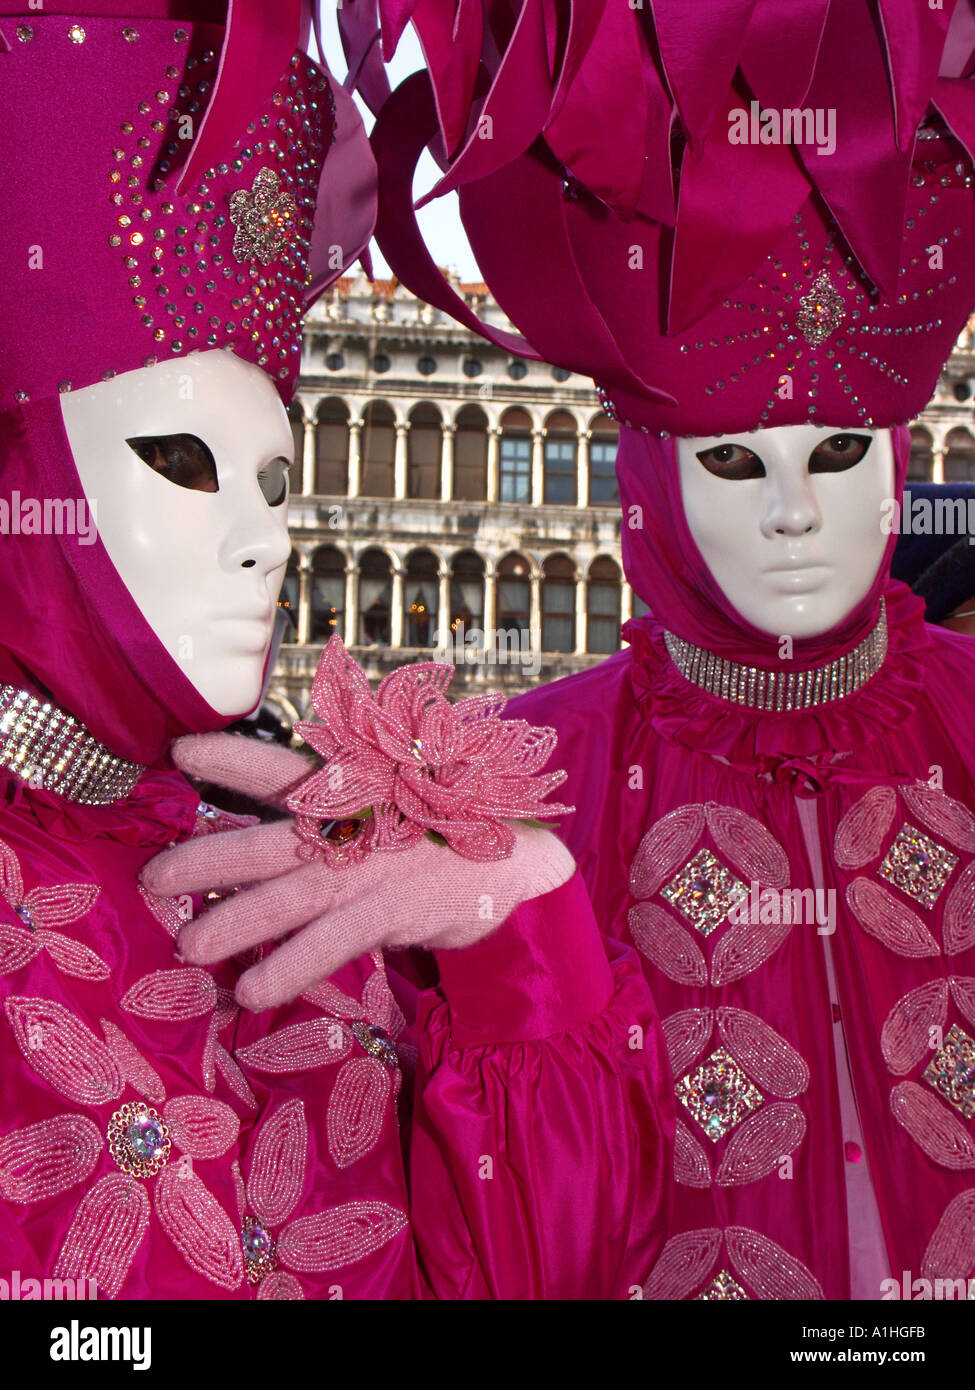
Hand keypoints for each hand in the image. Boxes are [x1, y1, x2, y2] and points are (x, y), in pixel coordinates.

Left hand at [141, 733, 574, 1009]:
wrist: (518, 858)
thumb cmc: (438, 829)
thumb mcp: (387, 800)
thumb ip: (331, 809)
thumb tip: (264, 830)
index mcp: (347, 786)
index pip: (277, 767)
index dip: (227, 758)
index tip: (177, 753)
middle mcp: (350, 824)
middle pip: (262, 842)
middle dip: (203, 860)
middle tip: (151, 879)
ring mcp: (368, 870)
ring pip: (285, 899)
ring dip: (232, 923)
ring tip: (187, 947)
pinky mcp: (389, 912)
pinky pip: (327, 945)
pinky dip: (288, 969)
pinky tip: (251, 991)